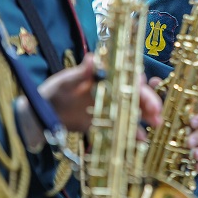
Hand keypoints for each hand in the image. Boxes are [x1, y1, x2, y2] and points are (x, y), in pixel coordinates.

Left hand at [39, 57, 161, 135]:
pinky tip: (141, 139)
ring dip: (147, 115)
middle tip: (156, 111)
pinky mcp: (105, 124)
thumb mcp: (65, 82)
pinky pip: (122, 127)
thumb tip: (91, 59)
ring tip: (156, 123)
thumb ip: (79, 74)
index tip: (144, 86)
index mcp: (104, 76)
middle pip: (135, 93)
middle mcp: (111, 90)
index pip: (126, 75)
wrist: (42, 115)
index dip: (138, 80)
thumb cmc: (53, 92)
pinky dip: (133, 133)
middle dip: (148, 100)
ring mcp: (110, 107)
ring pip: (133, 109)